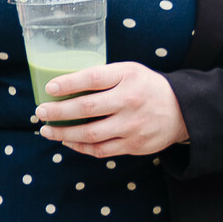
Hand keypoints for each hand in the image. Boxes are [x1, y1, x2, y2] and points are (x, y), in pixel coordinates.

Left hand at [35, 62, 188, 158]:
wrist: (183, 111)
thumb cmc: (146, 87)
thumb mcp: (129, 71)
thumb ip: (103, 76)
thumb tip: (63, 84)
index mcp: (128, 77)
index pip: (93, 78)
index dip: (68, 83)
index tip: (49, 88)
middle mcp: (130, 101)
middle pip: (87, 108)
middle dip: (58, 111)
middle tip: (39, 112)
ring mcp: (132, 126)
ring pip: (90, 134)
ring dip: (63, 133)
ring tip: (45, 130)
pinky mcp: (134, 145)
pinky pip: (100, 150)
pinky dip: (79, 146)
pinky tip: (66, 140)